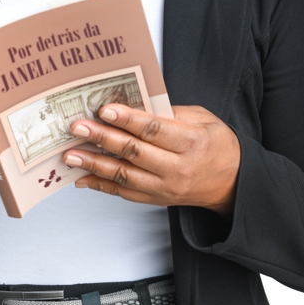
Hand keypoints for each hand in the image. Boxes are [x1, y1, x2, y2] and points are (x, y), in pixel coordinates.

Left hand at [64, 104, 239, 215]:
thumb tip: (136, 104)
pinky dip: (101, 185)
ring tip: (71, 154)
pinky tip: (82, 177)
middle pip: (134, 152)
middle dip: (102, 138)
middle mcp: (177, 168)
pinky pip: (124, 193)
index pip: (155, 130)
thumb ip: (171, 112)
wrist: (232, 183)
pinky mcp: (156, 199)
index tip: (105, 109)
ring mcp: (165, 187)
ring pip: (124, 176)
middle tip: (79, 127)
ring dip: (94, 164)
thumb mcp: (203, 119)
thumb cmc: (217, 145)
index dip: (128, 119)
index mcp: (191, 142)